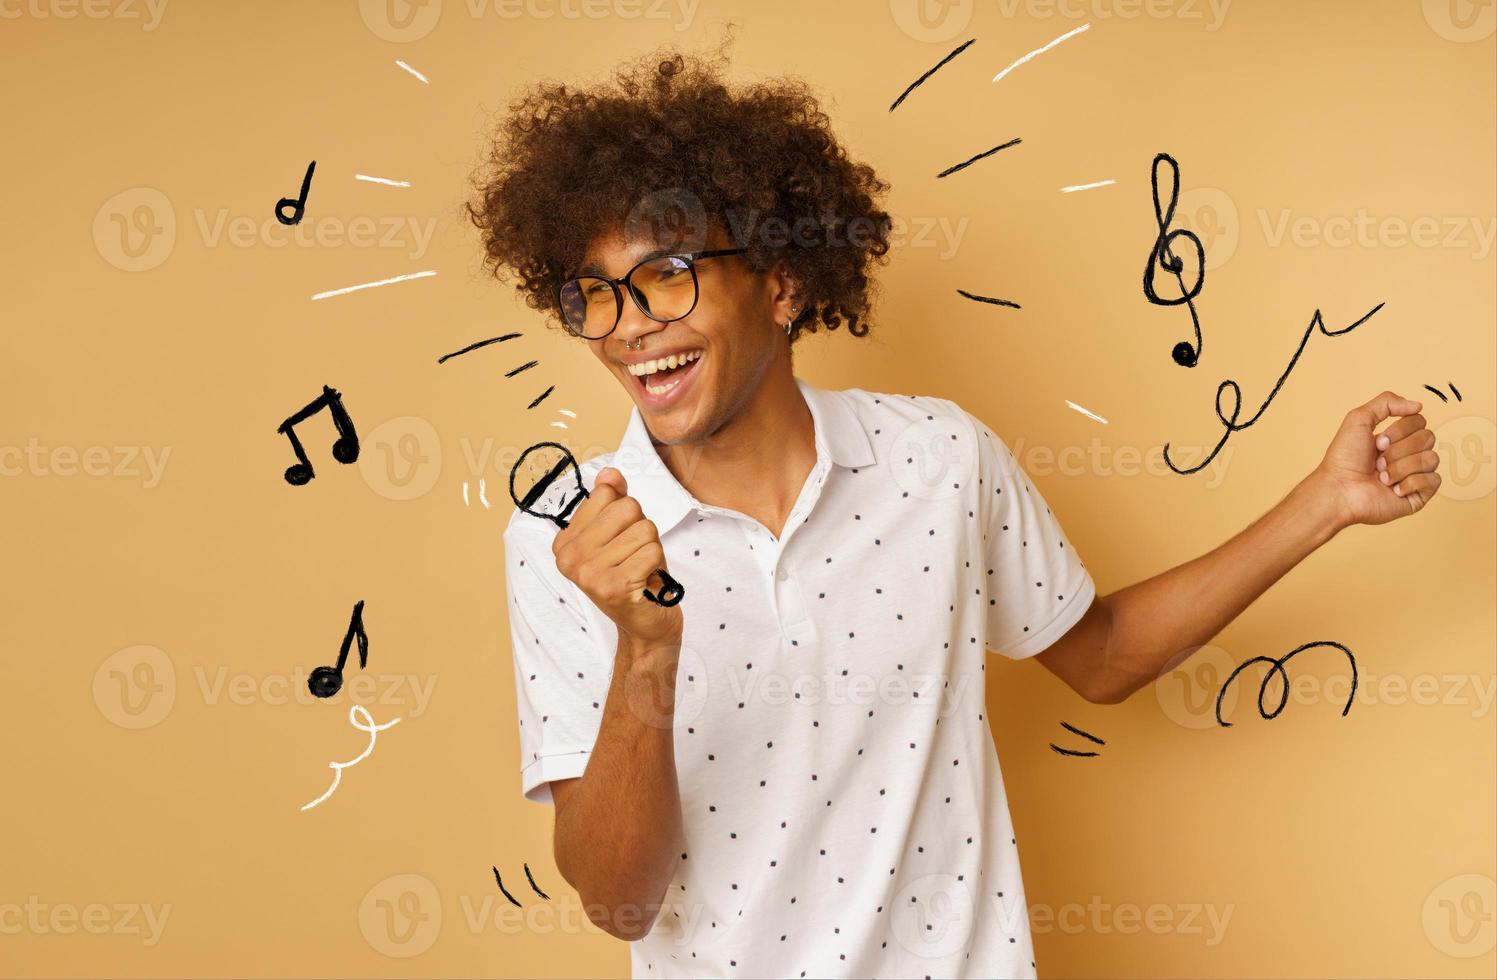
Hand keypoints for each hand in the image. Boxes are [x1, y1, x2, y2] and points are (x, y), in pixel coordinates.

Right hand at [551, 467, 683, 647]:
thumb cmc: (634, 576)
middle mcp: (570, 557)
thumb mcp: (620, 534)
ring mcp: (589, 573)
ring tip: (640, 570)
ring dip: (651, 549)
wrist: (645, 626)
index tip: (620, 543)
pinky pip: (652, 551)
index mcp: (564, 541)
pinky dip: (657, 565)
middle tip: (634, 558)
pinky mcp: (614, 587)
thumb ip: (613, 500)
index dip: (626, 515)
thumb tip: (610, 474)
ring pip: (644, 529)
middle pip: (628, 508)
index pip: (607, 495)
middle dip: (642, 530)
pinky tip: (645, 582)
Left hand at [1309, 390, 1442, 526]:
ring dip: (1402, 467)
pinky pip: (1434, 480)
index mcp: (1396, 438)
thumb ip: (1387, 402)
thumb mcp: (1359, 419)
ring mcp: (1414, 475)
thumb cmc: (1344, 458)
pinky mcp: (1418, 495)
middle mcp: (1407, 455)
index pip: (1419, 421)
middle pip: (1428, 438)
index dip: (1400, 430)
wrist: (1339, 489)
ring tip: (1382, 477)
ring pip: (1431, 458)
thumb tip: (1418, 406)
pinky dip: (1410, 483)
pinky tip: (1393, 490)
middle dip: (1399, 449)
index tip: (1378, 443)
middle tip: (1377, 461)